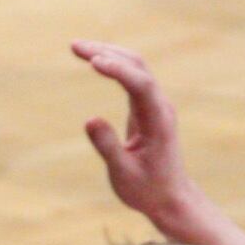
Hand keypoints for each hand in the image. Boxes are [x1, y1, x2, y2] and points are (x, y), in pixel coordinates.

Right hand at [74, 40, 200, 224]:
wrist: (170, 197)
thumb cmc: (147, 189)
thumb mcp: (123, 174)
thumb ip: (108, 146)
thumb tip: (90, 119)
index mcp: (158, 122)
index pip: (140, 85)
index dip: (118, 70)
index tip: (92, 62)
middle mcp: (160, 107)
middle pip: (138, 67)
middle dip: (107, 52)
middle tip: (74, 46)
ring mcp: (156, 105)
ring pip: (136, 68)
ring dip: (108, 53)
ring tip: (77, 48)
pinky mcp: (148, 108)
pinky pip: (132, 78)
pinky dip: (113, 65)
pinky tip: (95, 60)